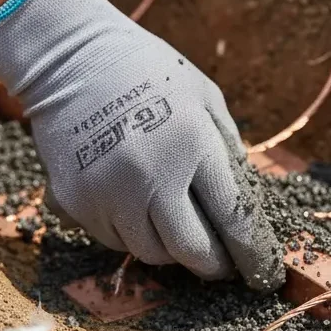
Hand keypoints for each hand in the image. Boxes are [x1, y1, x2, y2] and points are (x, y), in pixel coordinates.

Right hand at [0, 0, 284, 291]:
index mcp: (193, 145)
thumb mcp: (206, 99)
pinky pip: (114, 240)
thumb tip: (245, 211)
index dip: (250, 254)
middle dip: (212, 264)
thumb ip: (229, 152)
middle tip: (220, 265)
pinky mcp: (75, 201)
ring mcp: (108, 192)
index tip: (261, 273)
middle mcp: (150, 175)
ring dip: (170, 248)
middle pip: (191, 250)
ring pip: (151, 251)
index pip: (232, 219)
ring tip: (173, 222)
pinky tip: (133, 204)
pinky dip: (131, 233)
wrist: (69, 57)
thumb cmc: (149, 74)